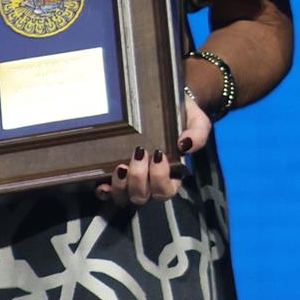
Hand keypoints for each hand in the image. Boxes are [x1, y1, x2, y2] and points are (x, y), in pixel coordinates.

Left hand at [96, 90, 204, 206]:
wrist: (165, 102)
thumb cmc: (181, 115)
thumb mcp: (196, 121)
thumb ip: (197, 133)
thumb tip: (185, 145)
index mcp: (171, 176)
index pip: (165, 190)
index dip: (160, 178)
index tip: (159, 154)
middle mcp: (149, 183)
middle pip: (142, 196)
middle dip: (138, 179)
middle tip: (139, 153)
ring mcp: (130, 181)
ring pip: (123, 197)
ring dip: (120, 186)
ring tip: (120, 166)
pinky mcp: (115, 174)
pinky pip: (107, 192)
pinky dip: (104, 191)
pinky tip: (101, 184)